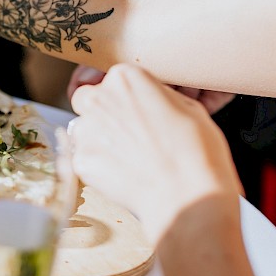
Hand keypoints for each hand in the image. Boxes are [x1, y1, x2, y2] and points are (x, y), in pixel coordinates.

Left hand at [69, 64, 242, 244]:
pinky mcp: (79, 159)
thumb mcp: (188, 108)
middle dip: (103, 115)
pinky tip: (123, 175)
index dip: (125, 99)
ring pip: (83, 130)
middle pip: (89, 101)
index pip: (113, 82)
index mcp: (125, 78)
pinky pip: (83, 159)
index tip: (136, 113)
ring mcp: (85, 130)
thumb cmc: (196, 153)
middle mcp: (99, 98)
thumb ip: (156, 96)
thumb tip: (146, 99)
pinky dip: (98, 167)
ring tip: (130, 160)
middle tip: (128, 136)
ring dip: (99, 141)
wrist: (187, 197)